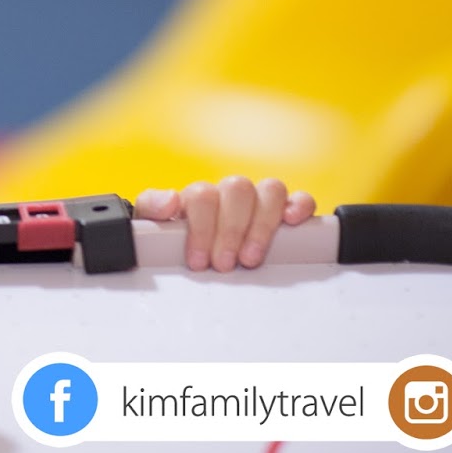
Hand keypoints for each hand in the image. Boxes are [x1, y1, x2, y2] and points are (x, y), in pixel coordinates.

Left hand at [136, 177, 316, 271]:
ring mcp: (258, 201)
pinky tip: (292, 222)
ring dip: (262, 224)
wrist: (186, 251)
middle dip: (230, 230)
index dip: (202, 227)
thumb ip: (151, 208)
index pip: (203, 194)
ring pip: (269, 189)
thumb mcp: (151, 225)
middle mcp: (229, 194)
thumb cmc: (172, 238)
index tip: (199, 261)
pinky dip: (300, 205)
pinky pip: (298, 197)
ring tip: (251, 257)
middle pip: (237, 189)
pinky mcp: (284, 212)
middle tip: (224, 264)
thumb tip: (171, 200)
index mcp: (199, 196)